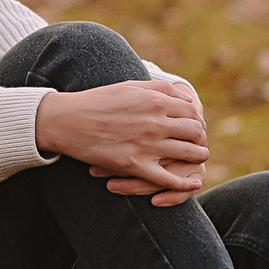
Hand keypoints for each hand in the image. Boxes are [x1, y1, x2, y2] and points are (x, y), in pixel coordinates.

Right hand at [34, 80, 208, 206]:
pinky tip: (194, 182)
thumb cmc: (97, 101)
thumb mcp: (129, 86)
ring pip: (189, 153)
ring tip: (197, 157)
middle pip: (196, 132)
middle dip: (200, 138)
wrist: (68, 121)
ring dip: (198, 156)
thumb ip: (160, 88)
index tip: (194, 126)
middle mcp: (156, 123)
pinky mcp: (136, 165)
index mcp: (155, 102)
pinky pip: (169, 178)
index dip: (197, 120)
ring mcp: (148, 145)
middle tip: (198, 142)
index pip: (192, 113)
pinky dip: (185, 183)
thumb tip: (185, 97)